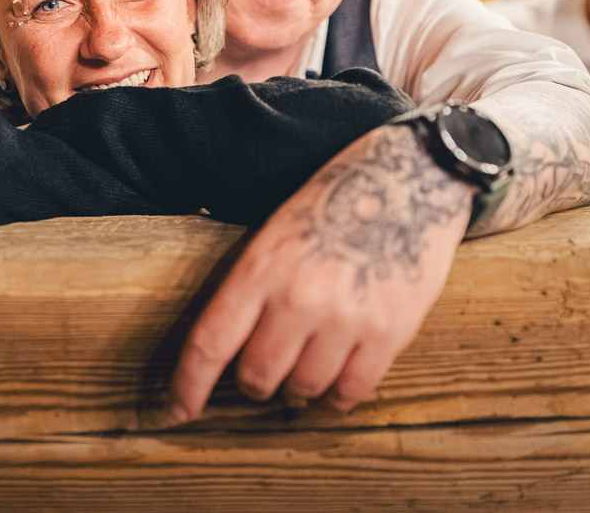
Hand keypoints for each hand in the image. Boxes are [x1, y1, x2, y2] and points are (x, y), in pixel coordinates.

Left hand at [169, 124, 469, 420]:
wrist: (410, 177)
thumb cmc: (336, 200)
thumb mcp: (276, 231)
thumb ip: (252, 286)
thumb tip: (229, 348)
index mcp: (261, 267)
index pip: (210, 343)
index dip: (189, 387)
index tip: (179, 412)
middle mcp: (298, 298)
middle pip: (257, 376)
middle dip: (255, 382)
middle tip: (266, 371)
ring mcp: (346, 318)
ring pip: (304, 388)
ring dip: (300, 387)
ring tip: (309, 362)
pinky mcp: (389, 332)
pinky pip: (352, 391)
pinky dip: (339, 395)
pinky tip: (339, 377)